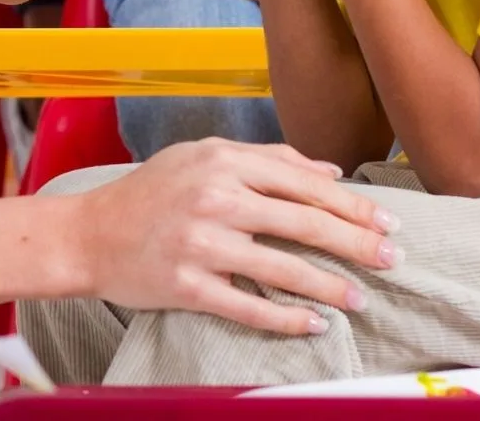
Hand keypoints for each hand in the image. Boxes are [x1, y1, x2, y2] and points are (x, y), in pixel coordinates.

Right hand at [72, 139, 397, 333]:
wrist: (87, 233)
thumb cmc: (148, 193)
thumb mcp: (202, 157)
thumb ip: (265, 159)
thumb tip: (330, 173)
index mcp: (224, 161)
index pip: (305, 183)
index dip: (353, 205)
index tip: (386, 221)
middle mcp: (216, 198)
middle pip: (306, 222)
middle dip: (358, 243)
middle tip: (392, 259)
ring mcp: (202, 243)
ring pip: (285, 268)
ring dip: (332, 287)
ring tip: (361, 299)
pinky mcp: (188, 285)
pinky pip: (250, 306)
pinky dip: (288, 318)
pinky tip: (315, 324)